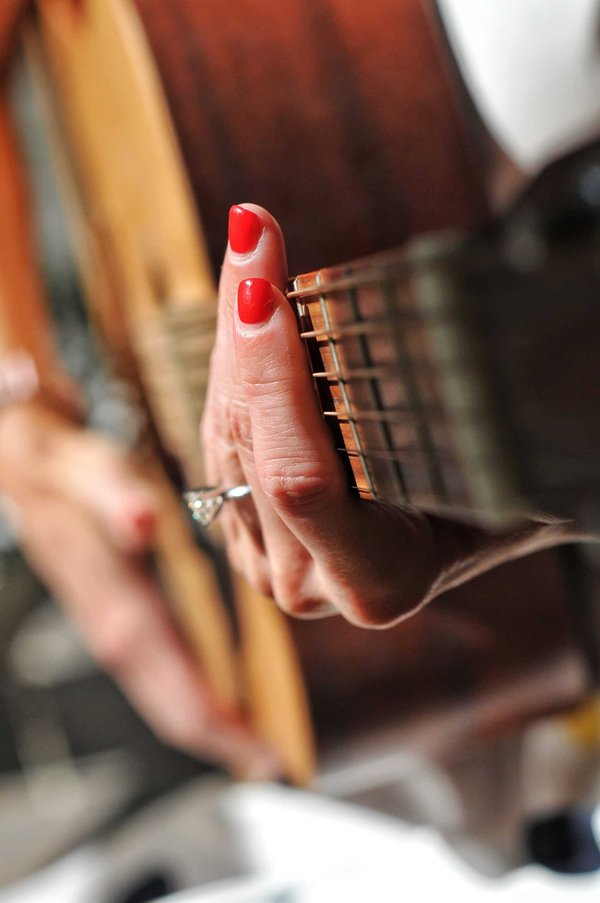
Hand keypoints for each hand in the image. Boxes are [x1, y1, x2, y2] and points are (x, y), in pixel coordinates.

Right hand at [0, 401, 276, 776]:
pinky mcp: (119, 622)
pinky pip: (157, 676)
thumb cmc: (73, 472)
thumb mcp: (93, 471)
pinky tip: (222, 707)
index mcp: (115, 600)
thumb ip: (115, 495)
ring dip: (208, 727)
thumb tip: (141, 521)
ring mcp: (113, 629)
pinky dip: (191, 700)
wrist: (30, 475)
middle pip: (167, 702)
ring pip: (161, 696)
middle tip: (271, 765)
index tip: (259, 748)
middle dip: (220, 738)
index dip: (215, 720)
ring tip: (256, 749)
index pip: (169, 677)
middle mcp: (113, 627)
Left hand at [202, 204, 576, 627]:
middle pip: (253, 448)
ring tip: (254, 250)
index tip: (264, 290)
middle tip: (250, 229)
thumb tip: (481, 313)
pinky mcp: (246, 529)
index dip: (275, 383)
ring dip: (235, 337)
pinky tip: (249, 302)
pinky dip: (233, 361)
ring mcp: (271, 562)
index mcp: (379, 580)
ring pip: (225, 434)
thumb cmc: (501, 478)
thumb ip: (462, 400)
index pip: (301, 482)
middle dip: (248, 332)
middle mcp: (312, 586)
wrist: (471, 514)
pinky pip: (219, 435)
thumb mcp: (491, 443)